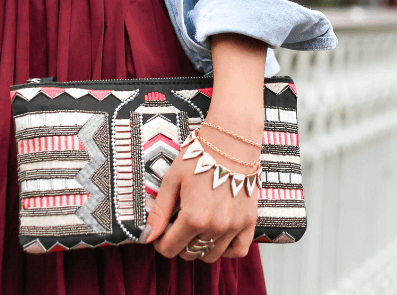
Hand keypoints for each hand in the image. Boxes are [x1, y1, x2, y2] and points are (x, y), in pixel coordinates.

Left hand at [141, 115, 261, 261]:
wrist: (232, 142)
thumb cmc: (199, 157)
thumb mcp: (172, 181)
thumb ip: (159, 212)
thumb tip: (147, 238)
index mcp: (193, 217)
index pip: (169, 248)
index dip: (160, 243)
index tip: (162, 232)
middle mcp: (215, 227)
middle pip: (189, 253)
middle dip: (179, 243)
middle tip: (179, 225)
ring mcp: (234, 226)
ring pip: (211, 255)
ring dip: (200, 247)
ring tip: (197, 229)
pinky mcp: (249, 222)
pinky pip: (238, 251)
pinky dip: (226, 250)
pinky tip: (217, 237)